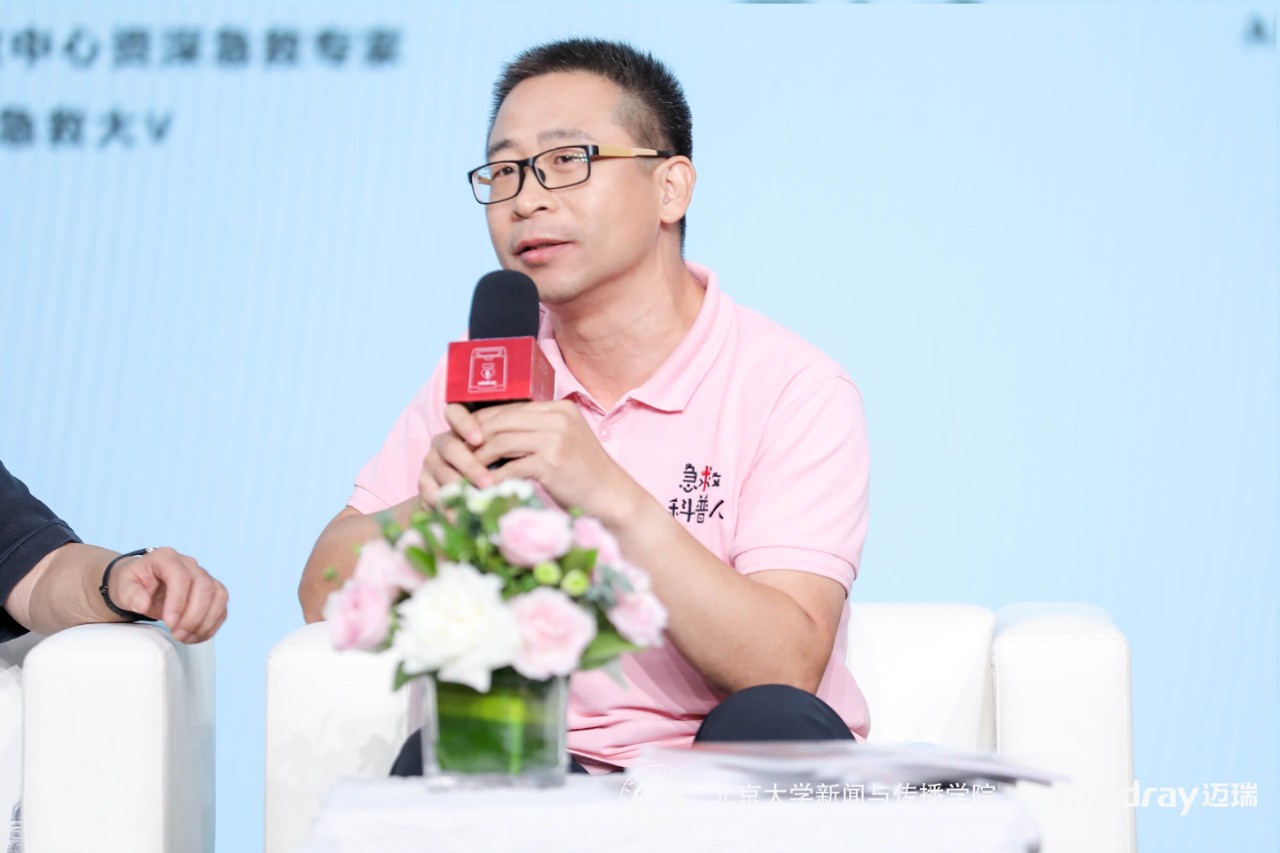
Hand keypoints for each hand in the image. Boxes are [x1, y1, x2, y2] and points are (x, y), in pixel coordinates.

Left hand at [109, 547, 227, 642]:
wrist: (141, 586)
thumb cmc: (131, 584)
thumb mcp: (121, 588)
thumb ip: (129, 594)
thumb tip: (143, 604)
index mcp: (166, 558)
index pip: (180, 576)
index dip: (178, 600)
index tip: (169, 622)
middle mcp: (189, 564)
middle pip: (204, 586)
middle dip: (193, 615)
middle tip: (177, 634)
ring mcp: (203, 576)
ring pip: (218, 596)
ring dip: (205, 622)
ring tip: (185, 638)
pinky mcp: (212, 592)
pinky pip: (221, 608)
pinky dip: (211, 625)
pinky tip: (194, 637)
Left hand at [418, 401, 638, 523]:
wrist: (613, 497)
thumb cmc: (584, 474)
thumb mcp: (562, 443)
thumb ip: (536, 432)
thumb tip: (493, 435)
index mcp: (559, 408)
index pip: (508, 408)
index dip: (482, 423)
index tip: (466, 439)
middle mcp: (557, 418)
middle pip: (500, 422)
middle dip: (474, 439)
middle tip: (458, 456)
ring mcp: (555, 439)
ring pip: (500, 442)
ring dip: (479, 459)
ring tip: (467, 473)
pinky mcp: (551, 462)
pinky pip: (510, 467)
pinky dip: (494, 478)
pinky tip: (485, 488)